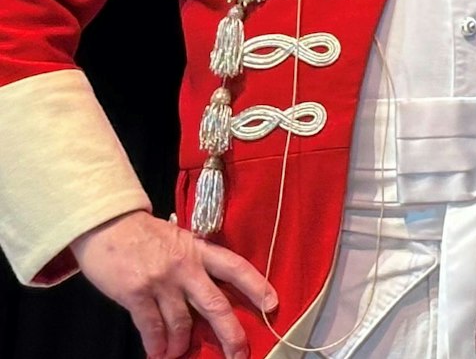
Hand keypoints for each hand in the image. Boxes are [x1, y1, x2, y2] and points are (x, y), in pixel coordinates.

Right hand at [72, 210, 276, 358]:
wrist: (107, 225)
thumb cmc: (145, 234)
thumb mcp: (180, 240)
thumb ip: (195, 263)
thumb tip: (208, 295)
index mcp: (200, 250)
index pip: (236, 268)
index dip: (256, 286)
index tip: (272, 304)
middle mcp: (186, 267)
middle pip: (216, 305)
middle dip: (230, 334)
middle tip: (239, 353)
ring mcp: (161, 282)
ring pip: (182, 323)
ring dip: (182, 344)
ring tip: (179, 353)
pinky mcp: (136, 294)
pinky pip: (152, 327)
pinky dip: (157, 344)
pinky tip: (159, 352)